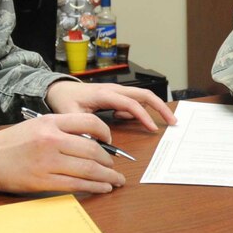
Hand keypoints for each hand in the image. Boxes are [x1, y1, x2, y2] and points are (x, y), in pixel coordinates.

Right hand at [0, 113, 123, 193]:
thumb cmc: (10, 143)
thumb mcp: (36, 125)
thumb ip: (61, 129)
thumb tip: (91, 140)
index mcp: (50, 122)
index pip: (90, 123)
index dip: (106, 133)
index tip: (110, 142)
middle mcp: (51, 140)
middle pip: (93, 149)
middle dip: (109, 160)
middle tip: (115, 166)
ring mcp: (47, 162)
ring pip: (88, 169)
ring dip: (107, 176)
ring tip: (116, 180)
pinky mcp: (43, 181)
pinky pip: (76, 185)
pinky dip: (94, 187)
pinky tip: (103, 187)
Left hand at [45, 81, 176, 129]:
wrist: (59, 88)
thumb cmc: (64, 100)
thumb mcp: (70, 115)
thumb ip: (83, 128)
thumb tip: (100, 143)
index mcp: (104, 93)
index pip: (130, 103)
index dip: (143, 116)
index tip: (153, 129)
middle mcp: (114, 89)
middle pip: (144, 94)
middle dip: (161, 107)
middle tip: (173, 121)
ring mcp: (116, 91)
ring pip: (142, 97)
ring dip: (154, 108)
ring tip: (155, 125)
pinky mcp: (116, 95)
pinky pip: (134, 101)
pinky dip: (138, 111)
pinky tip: (127, 120)